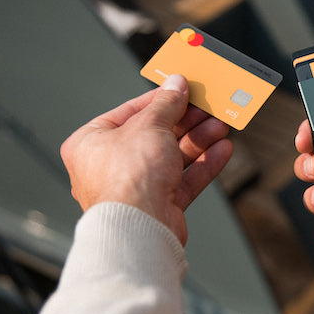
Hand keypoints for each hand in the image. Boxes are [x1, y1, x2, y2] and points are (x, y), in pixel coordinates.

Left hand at [61, 75, 232, 243]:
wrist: (138, 229)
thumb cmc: (128, 178)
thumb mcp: (150, 126)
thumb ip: (166, 104)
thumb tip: (176, 84)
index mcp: (91, 143)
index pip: (129, 113)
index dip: (159, 100)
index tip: (182, 90)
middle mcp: (109, 166)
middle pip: (154, 135)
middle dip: (185, 122)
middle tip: (207, 108)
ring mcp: (134, 188)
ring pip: (171, 157)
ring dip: (199, 141)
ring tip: (221, 126)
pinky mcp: (157, 206)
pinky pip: (182, 180)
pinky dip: (203, 165)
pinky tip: (222, 150)